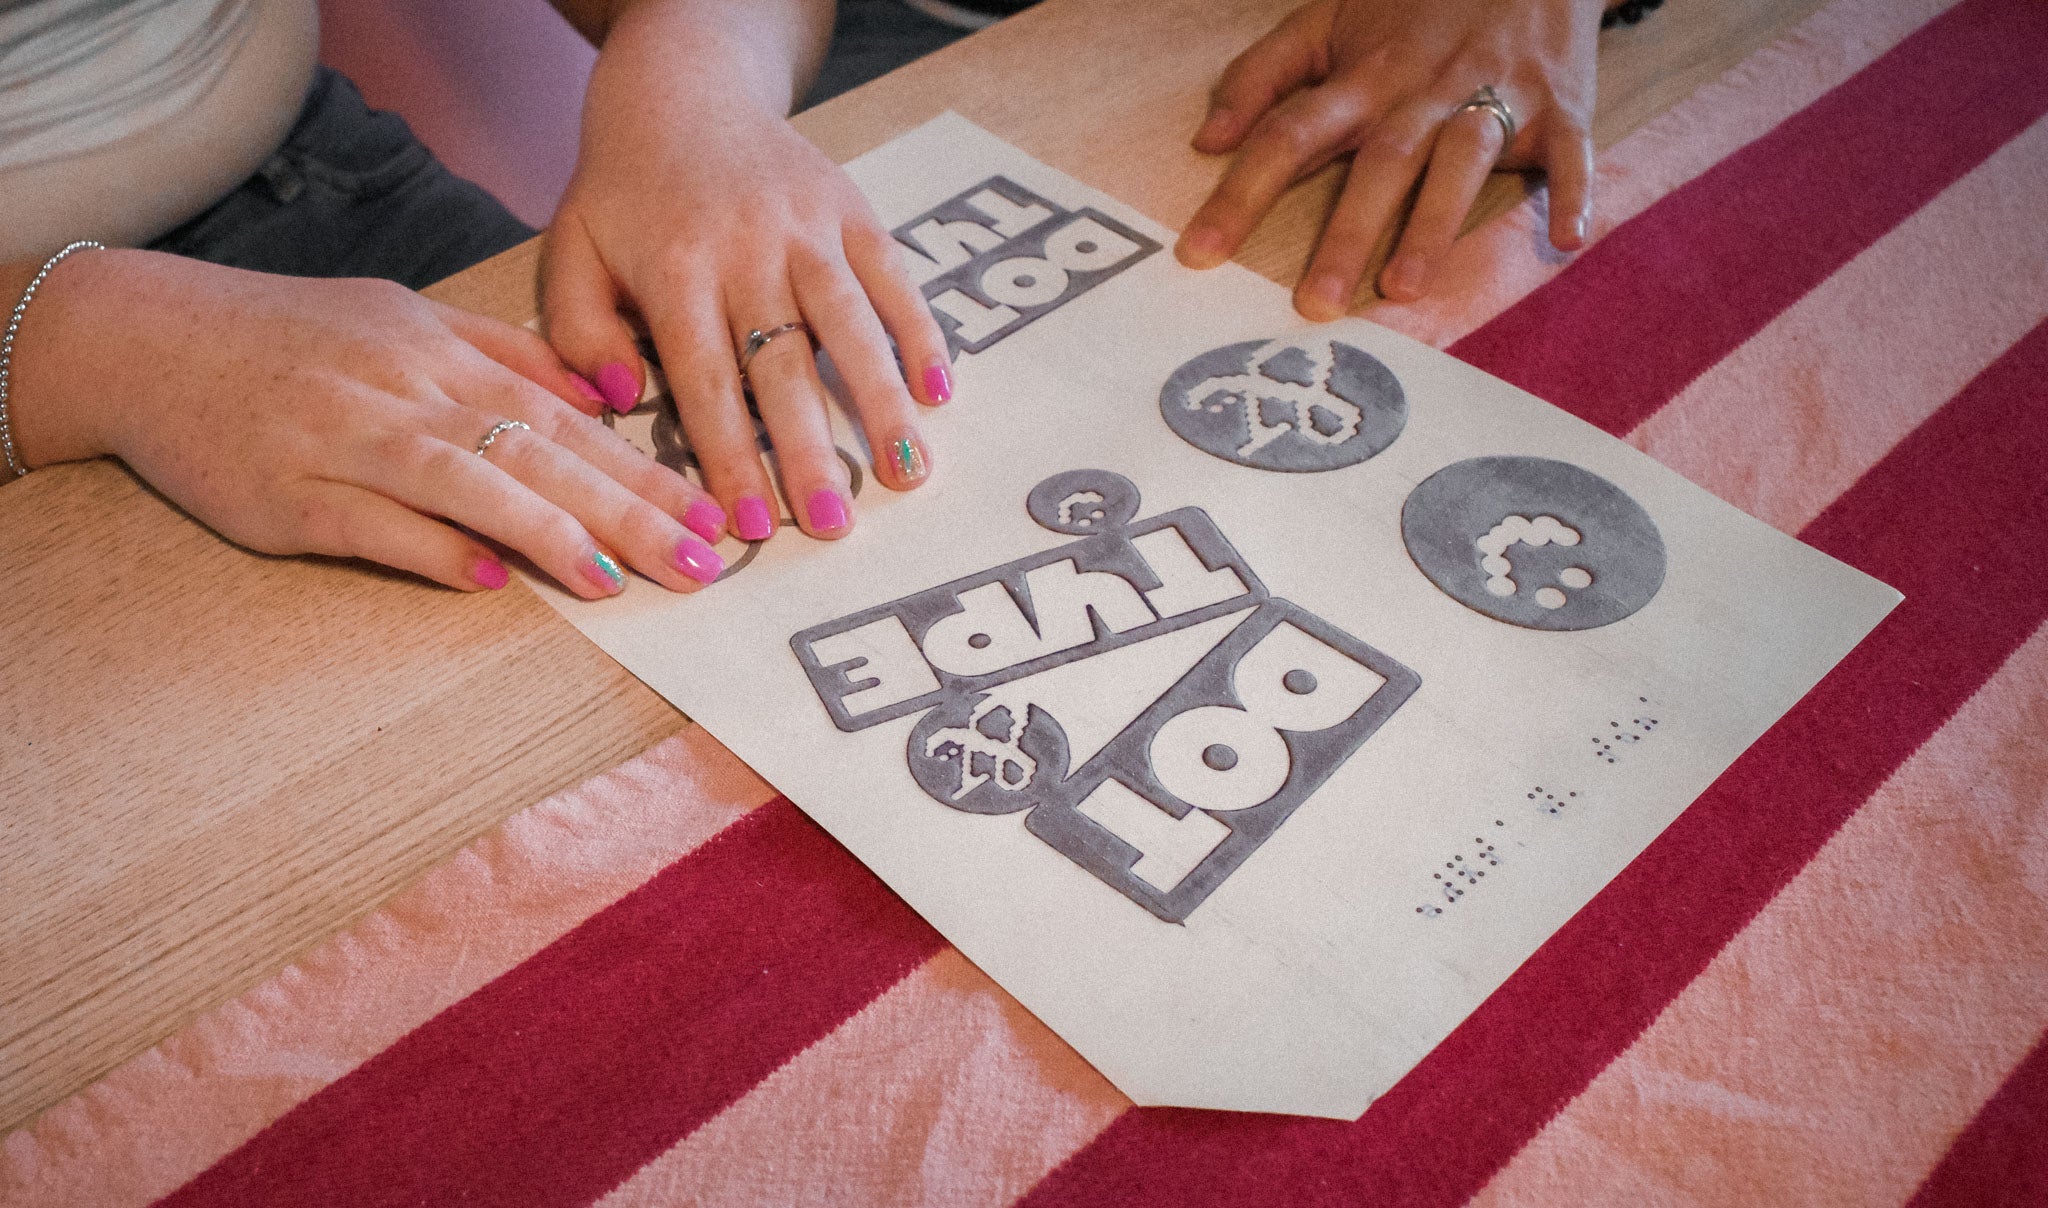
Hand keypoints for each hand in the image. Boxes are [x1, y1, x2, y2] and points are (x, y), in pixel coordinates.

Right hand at [8, 249, 727, 595]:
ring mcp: (346, 441)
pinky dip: (429, 550)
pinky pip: (371, 526)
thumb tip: (607, 398)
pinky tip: (486, 582)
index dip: (644, 469)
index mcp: (444, 353)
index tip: (708, 512)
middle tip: (699, 562)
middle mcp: (408, 392)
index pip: (567, 418)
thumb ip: (509, 356)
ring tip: (617, 580)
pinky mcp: (288, 495)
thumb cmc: (290, 336)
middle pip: (538, 453)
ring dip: (546, 534)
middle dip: (628, 511)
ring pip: (465, 483)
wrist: (146, 340)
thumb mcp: (407, 321)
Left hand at [540, 2, 950, 543]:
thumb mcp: (571, 251)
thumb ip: (581, 329)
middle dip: (809, 452)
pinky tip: (938, 393)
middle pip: (783, 366)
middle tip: (830, 524)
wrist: (683, 91)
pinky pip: (895, 278)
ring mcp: (808, 229)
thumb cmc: (624, 193)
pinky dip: (921, 333)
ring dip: (882, 403)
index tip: (748, 525)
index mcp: (675, 269)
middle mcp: (748, 250)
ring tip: (907, 473)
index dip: (729, 456)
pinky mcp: (852, 212)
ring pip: (851, 326)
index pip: (705, 381)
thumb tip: (621, 399)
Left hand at [1178, 0, 1601, 316]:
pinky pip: (1569, 151)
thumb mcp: (1327, 20)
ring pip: (1459, 163)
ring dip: (1434, 224)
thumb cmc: (1413, 6)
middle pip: (1378, 163)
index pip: (1288, 135)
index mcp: (1362, 77)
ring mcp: (1491, 98)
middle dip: (1345, 233)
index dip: (1240, 194)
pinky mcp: (1557, 107)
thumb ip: (1260, 76)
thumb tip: (1206, 140)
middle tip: (1312, 304)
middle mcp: (1422, 93)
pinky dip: (1572, 192)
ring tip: (1403, 288)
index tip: (1199, 255)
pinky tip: (1565, 240)